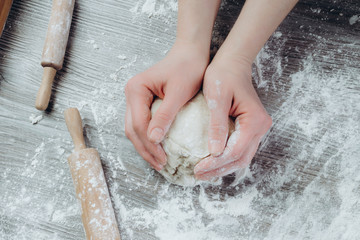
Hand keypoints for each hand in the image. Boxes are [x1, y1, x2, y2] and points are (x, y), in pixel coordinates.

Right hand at [125, 42, 208, 170]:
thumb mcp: (178, 93)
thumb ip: (165, 115)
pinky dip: (148, 138)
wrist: (191, 53)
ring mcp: (136, 98)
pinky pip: (141, 124)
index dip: (150, 144)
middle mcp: (131, 93)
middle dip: (145, 149)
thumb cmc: (188, 68)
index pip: (138, 124)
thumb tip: (153, 139)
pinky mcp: (143, 101)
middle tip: (160, 165)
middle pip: (132, 128)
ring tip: (158, 162)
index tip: (164, 159)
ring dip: (145, 146)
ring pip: (134, 128)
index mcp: (136, 89)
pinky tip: (158, 148)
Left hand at [194, 56, 271, 179]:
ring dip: (224, 166)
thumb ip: (217, 125)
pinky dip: (227, 158)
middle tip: (198, 175)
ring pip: (242, 156)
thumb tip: (214, 152)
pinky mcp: (251, 127)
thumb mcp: (217, 99)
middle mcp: (261, 126)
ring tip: (203, 172)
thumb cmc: (223, 76)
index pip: (235, 150)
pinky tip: (212, 161)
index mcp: (254, 120)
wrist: (233, 63)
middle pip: (241, 158)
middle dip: (220, 169)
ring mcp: (258, 128)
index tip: (197, 168)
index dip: (216, 162)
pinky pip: (240, 148)